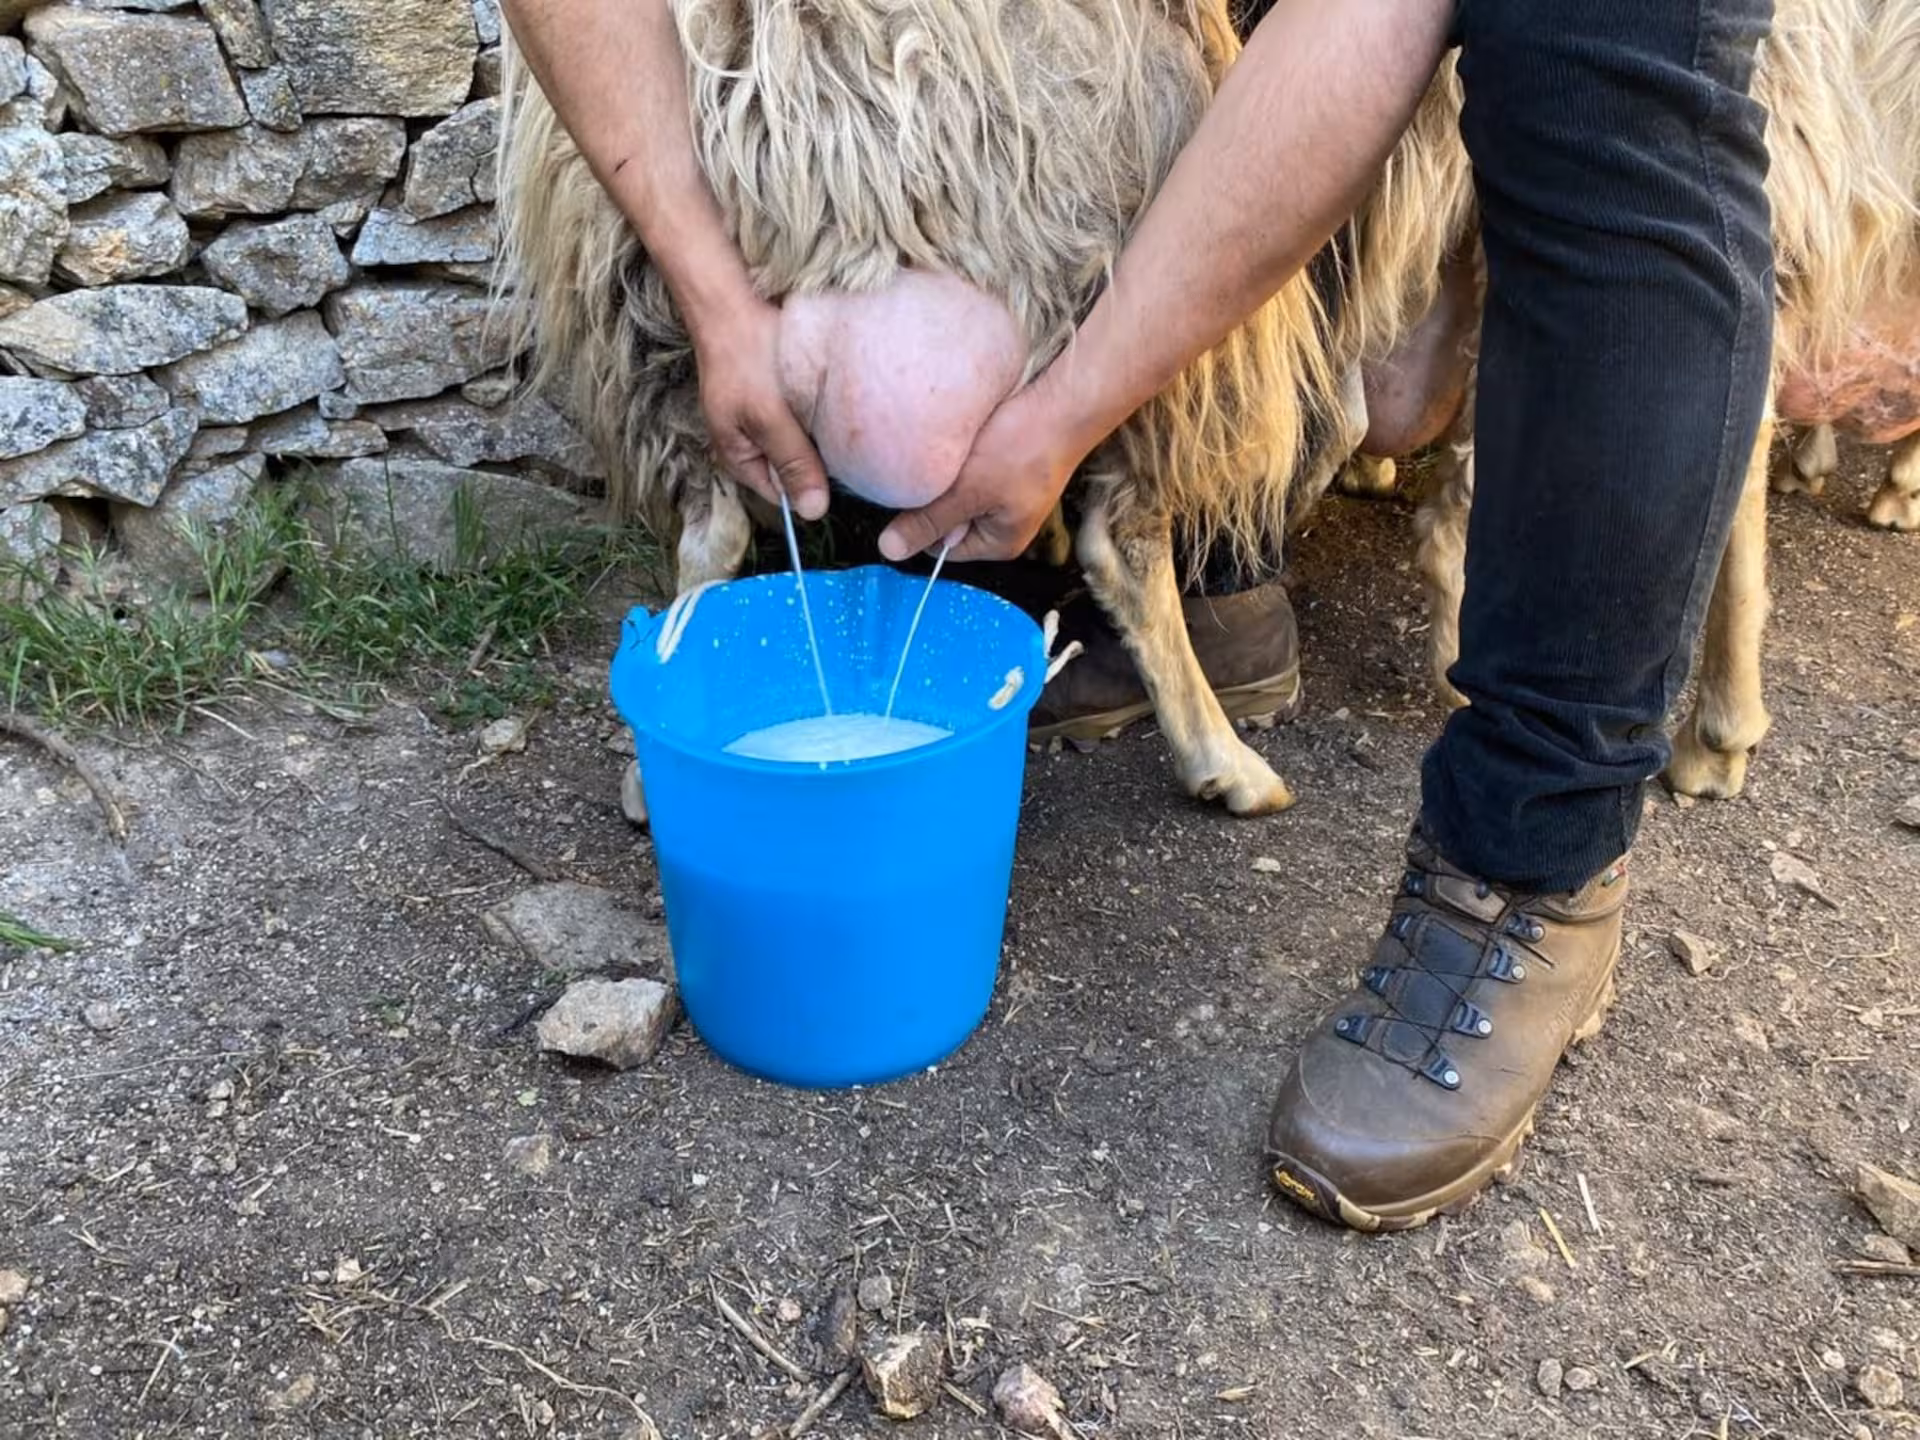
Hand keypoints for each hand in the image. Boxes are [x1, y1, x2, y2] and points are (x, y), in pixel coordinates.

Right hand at [690, 294, 830, 520]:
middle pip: (793, 471)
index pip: (782, 495)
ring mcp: (762, 422)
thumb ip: (793, 462)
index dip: (811, 488)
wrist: (733, 303)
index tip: (842, 474)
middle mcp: (749, 445)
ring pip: (801, 444)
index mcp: (738, 459)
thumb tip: (814, 512)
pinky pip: (804, 419)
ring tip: (843, 424)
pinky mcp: (777, 400)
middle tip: (847, 446)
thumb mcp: (769, 417)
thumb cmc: (744, 359)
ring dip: (821, 436)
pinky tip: (835, 403)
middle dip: (818, 462)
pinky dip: (819, 414)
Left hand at [878, 380, 1089, 562]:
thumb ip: (928, 521)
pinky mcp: (1010, 468)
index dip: (923, 523)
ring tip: (958, 452)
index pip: (941, 548)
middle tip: (942, 467)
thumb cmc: (1022, 449)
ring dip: (951, 474)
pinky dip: (966, 458)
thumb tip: (889, 550)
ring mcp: (1009, 496)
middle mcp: (1006, 525)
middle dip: (939, 496)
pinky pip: (973, 471)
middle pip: (949, 520)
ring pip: (959, 492)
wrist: (1065, 401)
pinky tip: (972, 440)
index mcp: (1000, 543)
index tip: (919, 493)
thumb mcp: (968, 490)